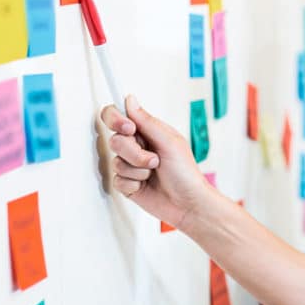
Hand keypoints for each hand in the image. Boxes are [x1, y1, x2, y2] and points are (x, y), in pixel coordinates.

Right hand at [100, 96, 208, 227]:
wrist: (188, 204)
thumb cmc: (186, 173)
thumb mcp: (170, 142)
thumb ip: (147, 121)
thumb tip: (130, 100)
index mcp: (148, 132)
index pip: (119, 117)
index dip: (116, 119)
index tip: (129, 128)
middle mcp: (137, 147)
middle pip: (115, 140)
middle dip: (134, 152)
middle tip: (153, 160)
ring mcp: (131, 165)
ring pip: (116, 161)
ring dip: (137, 169)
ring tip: (154, 173)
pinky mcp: (128, 183)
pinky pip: (117, 180)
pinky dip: (133, 183)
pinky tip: (146, 185)